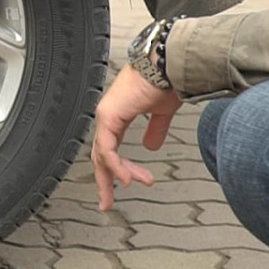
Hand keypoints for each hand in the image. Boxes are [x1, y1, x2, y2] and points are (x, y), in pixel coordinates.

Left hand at [92, 65, 182, 210]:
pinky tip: (126, 178)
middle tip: (106, 203)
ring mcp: (106, 115)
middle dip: (105, 181)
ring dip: (115, 175)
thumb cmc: (166, 81)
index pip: (110, 148)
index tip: (124, 186)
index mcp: (117, 115)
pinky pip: (108, 148)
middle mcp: (108, 116)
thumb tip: (151, 146)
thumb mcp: (161, 112)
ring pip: (102, 155)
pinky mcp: (109, 116)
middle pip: (100, 155)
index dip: (114, 170)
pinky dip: (116, 166)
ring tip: (132, 184)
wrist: (168, 65)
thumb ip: (155, 129)